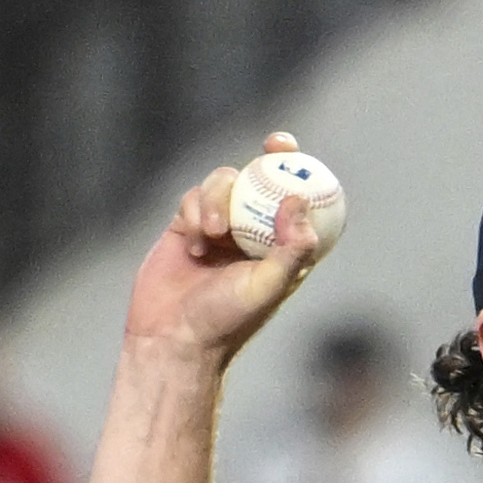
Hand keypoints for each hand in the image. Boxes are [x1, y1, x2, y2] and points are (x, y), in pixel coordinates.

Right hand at [122, 126, 331, 366]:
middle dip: (270, 157)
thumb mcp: (267, 286)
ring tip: (214, 233)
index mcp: (280, 249)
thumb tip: (300, 202)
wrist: (173, 338)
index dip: (306, 175)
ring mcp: (219, 228)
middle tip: (275, 145)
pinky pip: (194, 197)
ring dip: (220, 198)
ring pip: (225, 183)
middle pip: (263, 180)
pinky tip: (194, 246)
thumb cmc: (226, 321)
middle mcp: (252, 234)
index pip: (298, 204)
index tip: (308, 157)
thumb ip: (290, 249)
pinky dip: (195, 211)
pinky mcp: (187, 227)